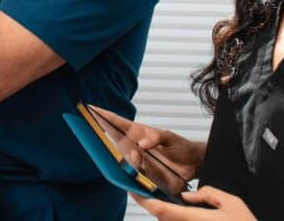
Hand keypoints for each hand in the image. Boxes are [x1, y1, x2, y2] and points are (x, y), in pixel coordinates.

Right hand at [89, 106, 204, 180]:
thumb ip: (156, 137)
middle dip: (103, 135)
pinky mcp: (142, 175)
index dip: (103, 116)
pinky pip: (130, 174)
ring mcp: (136, 161)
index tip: (90, 109)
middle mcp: (133, 146)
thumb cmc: (181, 147)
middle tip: (96, 131)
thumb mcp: (169, 137)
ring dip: (124, 157)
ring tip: (134, 156)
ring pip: (121, 159)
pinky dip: (129, 172)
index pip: (117, 123)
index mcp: (137, 132)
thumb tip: (141, 144)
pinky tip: (134, 171)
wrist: (193, 166)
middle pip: (112, 140)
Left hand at [131, 186, 255, 220]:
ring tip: (157, 195)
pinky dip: (174, 217)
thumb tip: (188, 195)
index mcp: (194, 218)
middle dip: (151, 204)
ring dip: (163, 212)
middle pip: (161, 218)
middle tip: (141, 188)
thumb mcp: (232, 202)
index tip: (134, 189)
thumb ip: (208, 194)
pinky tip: (177, 209)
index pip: (160, 210)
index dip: (144, 200)